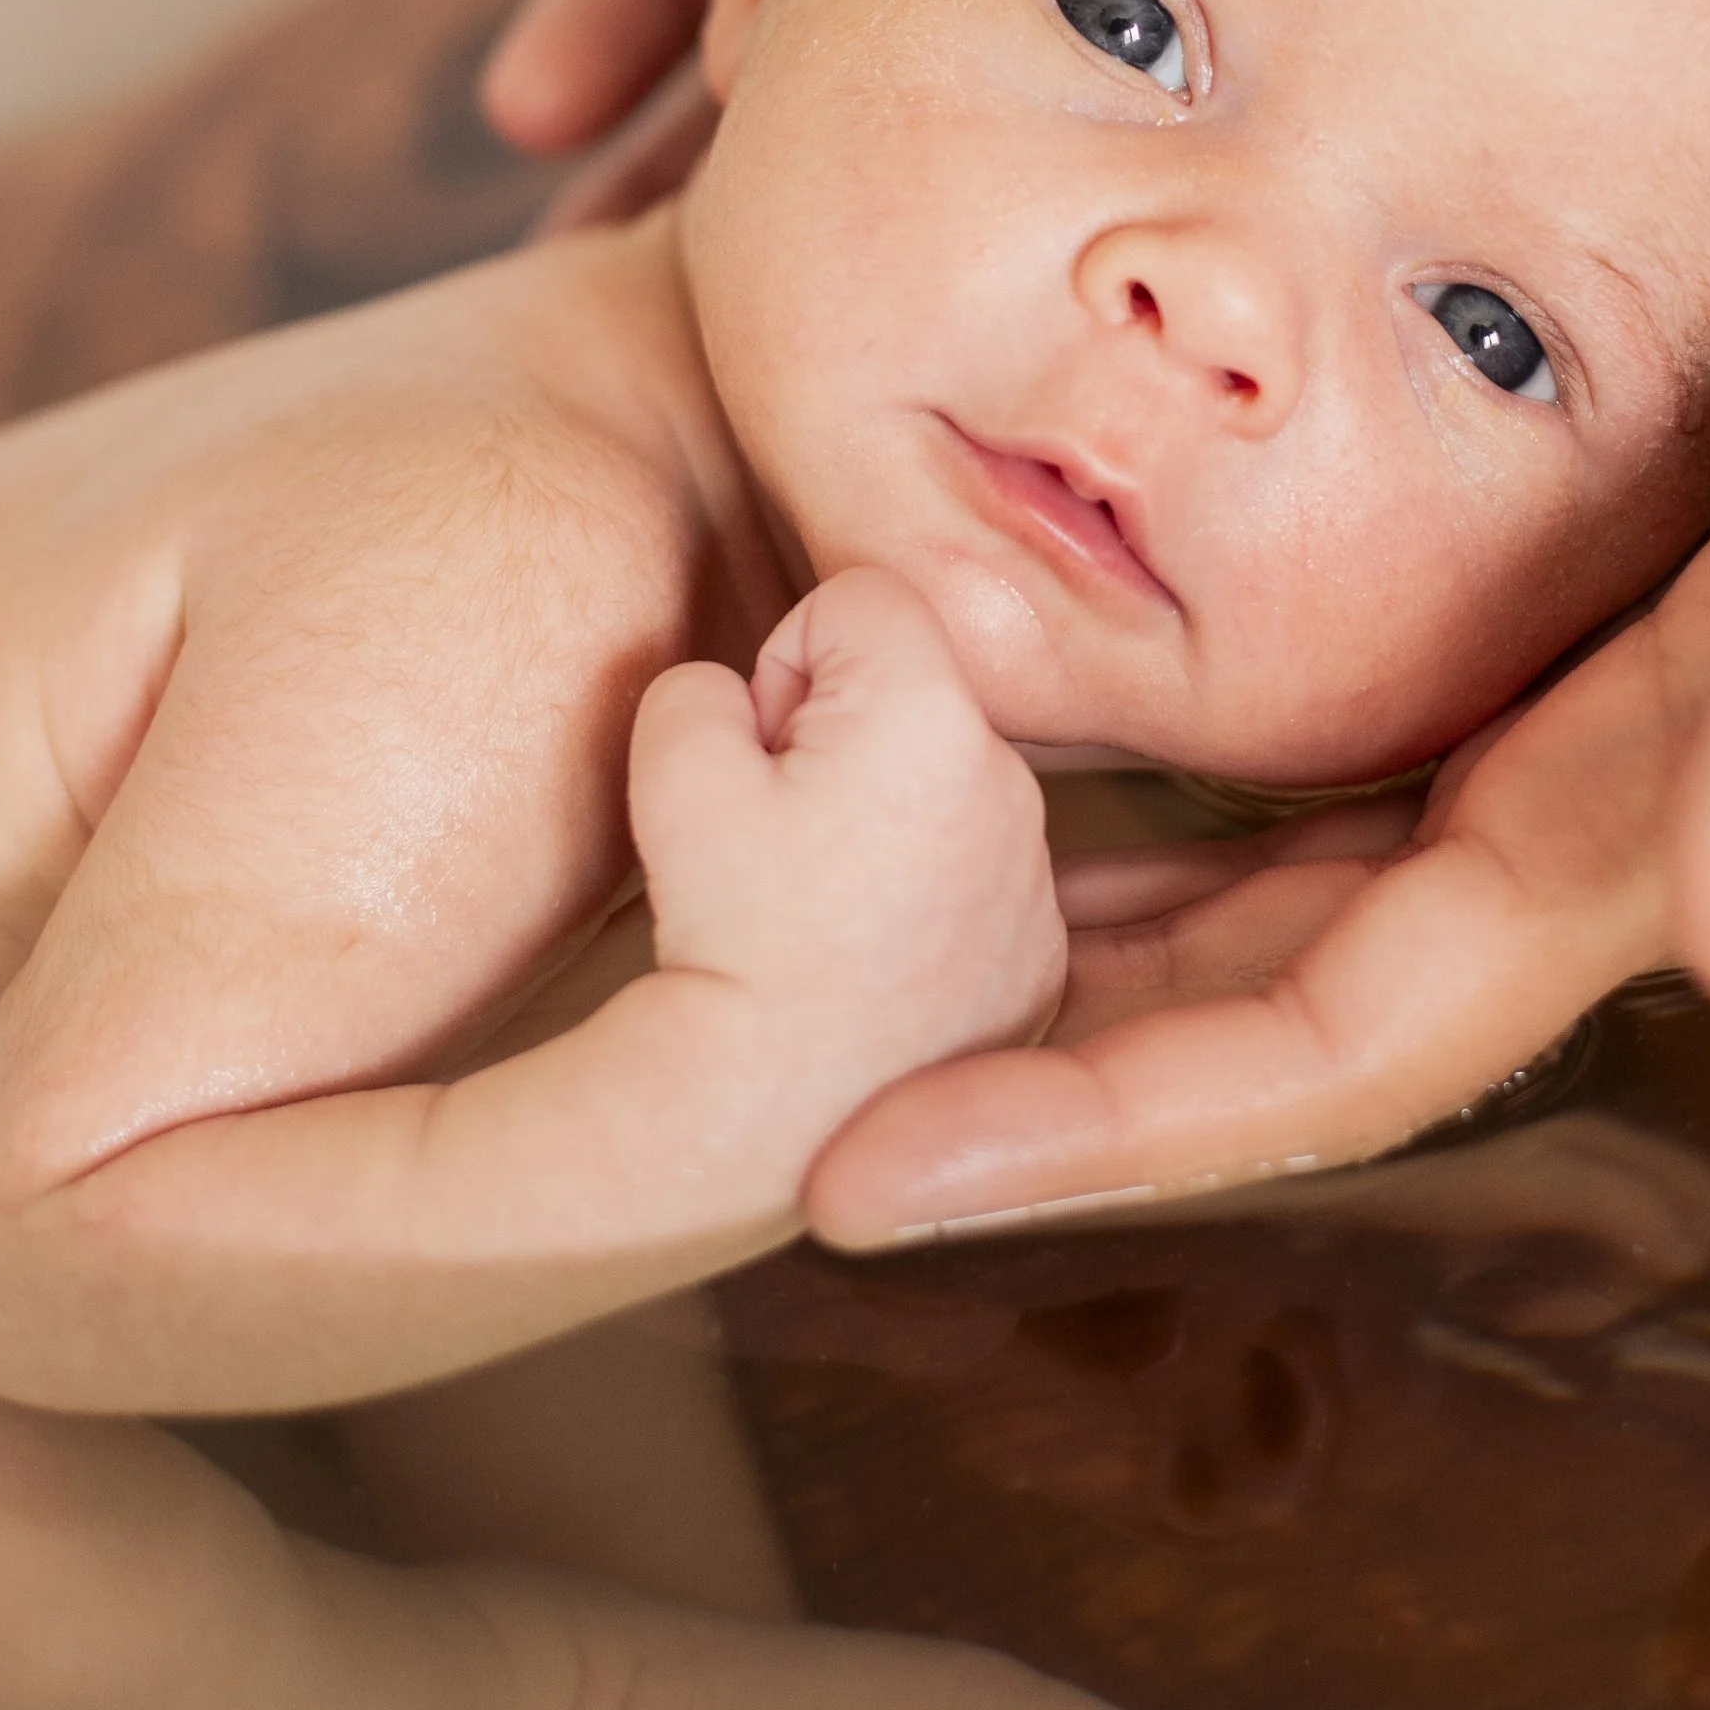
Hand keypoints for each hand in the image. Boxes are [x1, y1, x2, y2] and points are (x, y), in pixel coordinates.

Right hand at [630, 569, 1066, 1138]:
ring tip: (818, 906)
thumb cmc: (724, 930)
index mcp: (931, 714)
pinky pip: (975, 876)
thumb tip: (747, 695)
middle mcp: (1012, 781)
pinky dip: (924, 896)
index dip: (787, 660)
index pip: (859, 600)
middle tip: (781, 833)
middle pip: (910, 692)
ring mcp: (1035, 876)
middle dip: (840, 733)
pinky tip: (864, 956)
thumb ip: (704, 685)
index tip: (764, 750)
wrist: (778, 1109)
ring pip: (943, 786)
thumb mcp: (671, 764)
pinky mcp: (1039, 955)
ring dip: (885, 813)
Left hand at [805, 105, 1709, 1239]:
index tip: (863, 1175)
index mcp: (1651, 823)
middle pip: (1255, 1005)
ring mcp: (1577, 719)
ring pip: (1272, 888)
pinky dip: (1177, 778)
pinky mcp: (1578, 614)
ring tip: (846, 939)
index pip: (1329, 1044)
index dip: (1099, 1131)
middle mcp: (1587, 804)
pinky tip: (1049, 741)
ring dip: (1075, 942)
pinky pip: (1329, 743)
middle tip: (770, 1097)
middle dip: (1029, 1074)